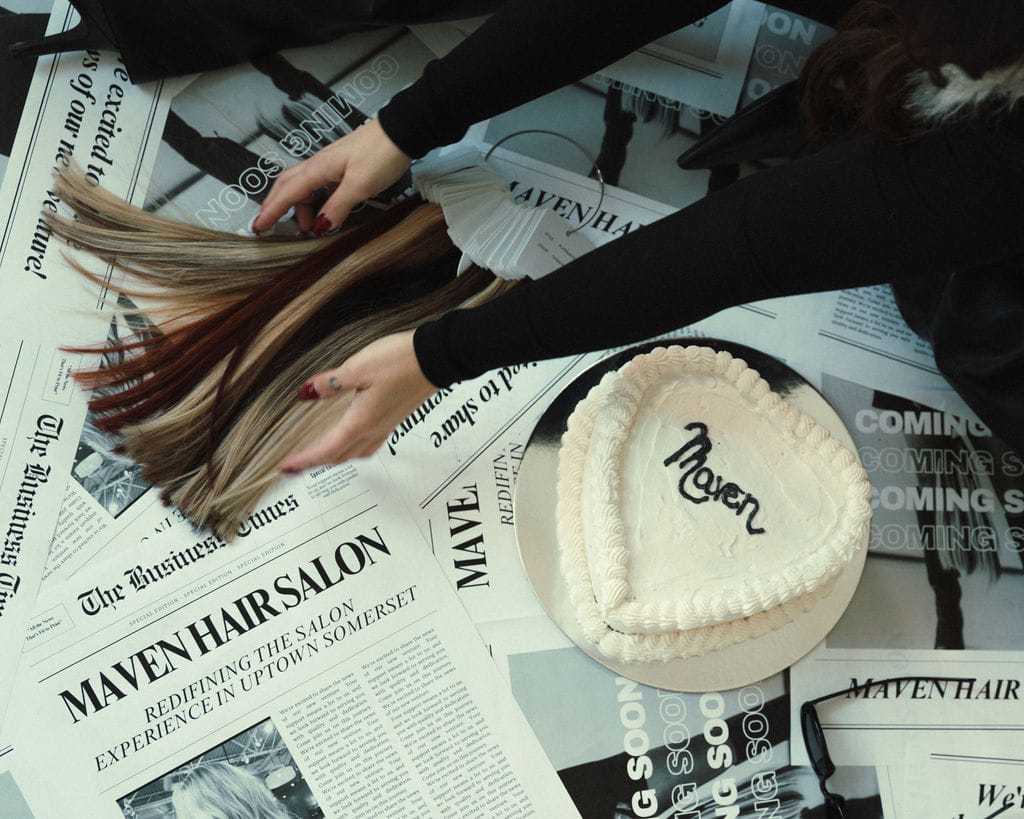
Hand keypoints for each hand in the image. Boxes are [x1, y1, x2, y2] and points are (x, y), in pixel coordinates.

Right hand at [253, 117, 410, 234]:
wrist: (401, 131)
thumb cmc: (381, 156)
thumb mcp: (360, 185)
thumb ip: (338, 206)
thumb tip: (319, 227)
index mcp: (317, 169)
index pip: (287, 193)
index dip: (271, 211)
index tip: (257, 228)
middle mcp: (318, 165)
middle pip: (287, 185)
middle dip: (277, 206)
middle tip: (273, 227)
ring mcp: (329, 164)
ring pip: (303, 186)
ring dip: (300, 206)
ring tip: (309, 228)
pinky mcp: (341, 165)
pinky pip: (318, 185)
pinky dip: (314, 200)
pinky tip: (323, 211)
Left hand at [280, 330, 435, 470]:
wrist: (436, 359)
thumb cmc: (399, 362)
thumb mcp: (358, 367)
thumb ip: (330, 383)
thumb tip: (306, 393)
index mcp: (361, 421)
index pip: (327, 450)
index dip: (304, 460)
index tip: (285, 467)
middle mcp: (373, 429)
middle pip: (340, 456)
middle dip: (316, 463)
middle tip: (295, 465)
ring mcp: (386, 426)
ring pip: (355, 453)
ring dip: (335, 458)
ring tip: (318, 456)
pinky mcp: (394, 418)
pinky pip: (369, 443)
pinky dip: (352, 448)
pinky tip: (350, 438)